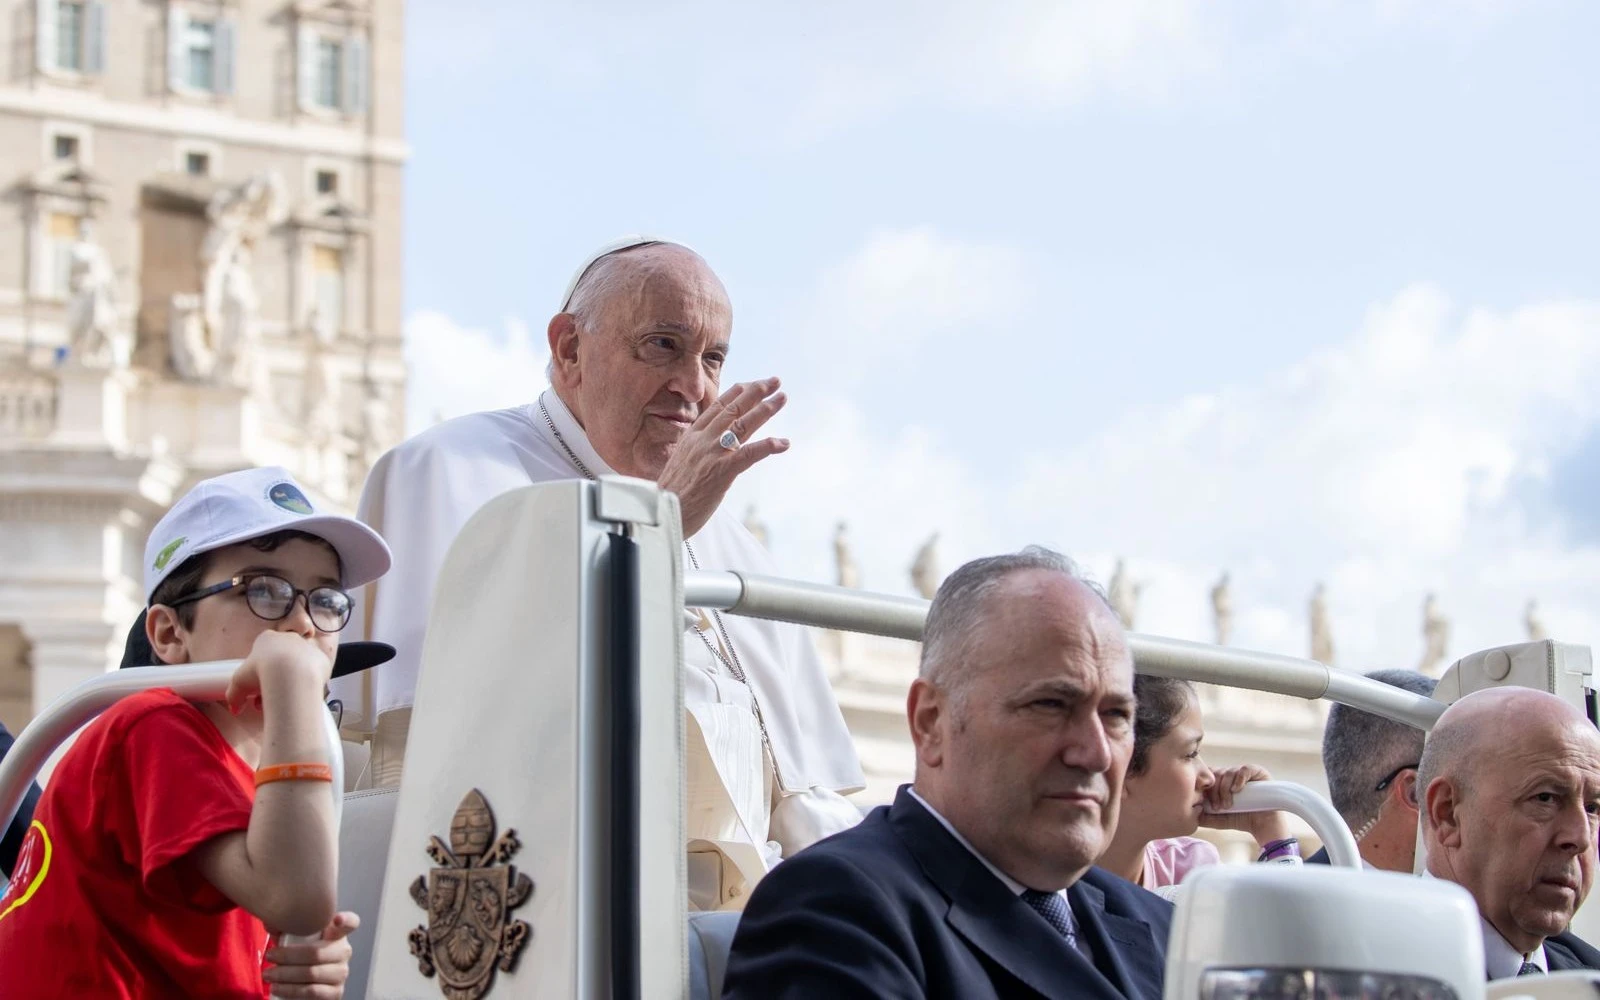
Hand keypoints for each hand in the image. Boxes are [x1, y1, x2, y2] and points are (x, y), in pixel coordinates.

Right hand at [226, 631, 333, 715]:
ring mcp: (307, 646)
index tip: (256, 689)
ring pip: (297, 666)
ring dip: (290, 681)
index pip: (261, 654)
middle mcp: (289, 638)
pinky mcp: (322, 658)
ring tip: (284, 700)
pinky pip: (313, 672)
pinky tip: (302, 693)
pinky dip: (307, 682)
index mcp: (267, 638)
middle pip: (280, 660)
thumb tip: (234, 708)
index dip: (257, 673)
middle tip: (269, 697)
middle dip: (273, 678)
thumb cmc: (260, 673)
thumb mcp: (239, 684)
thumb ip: (234, 696)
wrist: (291, 674)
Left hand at [262, 911, 358, 998]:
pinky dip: (291, 990)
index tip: (337, 919)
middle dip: (288, 956)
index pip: (350, 923)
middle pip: (317, 952)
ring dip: (286, 975)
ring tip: (268, 974)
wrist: (303, 980)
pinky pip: (312, 991)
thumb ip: (285, 927)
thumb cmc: (300, 953)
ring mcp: (341, 973)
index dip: (346, 920)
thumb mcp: (293, 937)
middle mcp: (344, 952)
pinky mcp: (335, 992)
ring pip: (312, 973)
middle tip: (270, 956)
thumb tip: (271, 924)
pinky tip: (277, 987)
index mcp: (337, 933)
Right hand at [658, 377, 789, 537]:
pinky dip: (768, 446)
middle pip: (733, 408)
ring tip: (782, 398)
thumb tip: (708, 445)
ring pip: (743, 424)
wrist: (661, 514)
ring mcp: (712, 454)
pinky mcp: (722, 472)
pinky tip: (783, 442)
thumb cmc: (671, 496)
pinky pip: (749, 454)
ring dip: (766, 409)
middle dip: (756, 392)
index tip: (750, 383)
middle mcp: (702, 440)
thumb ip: (696, 450)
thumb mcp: (680, 463)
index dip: (736, 393)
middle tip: (774, 381)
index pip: (716, 407)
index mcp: (691, 437)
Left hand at [1198, 764, 1290, 844]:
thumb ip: (1204, 816)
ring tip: (1228, 805)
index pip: (1208, 775)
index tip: (1206, 804)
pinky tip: (1236, 791)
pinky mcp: (1258, 772)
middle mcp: (1233, 774)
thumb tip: (1189, 813)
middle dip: (1214, 791)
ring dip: (1224, 789)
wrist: (1265, 827)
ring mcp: (1245, 772)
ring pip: (1228, 772)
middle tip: (1218, 807)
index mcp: (1223, 781)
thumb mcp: (1219, 819)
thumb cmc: (1242, 820)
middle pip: (1216, 773)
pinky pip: (1245, 769)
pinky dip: (1238, 779)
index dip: (1204, 788)